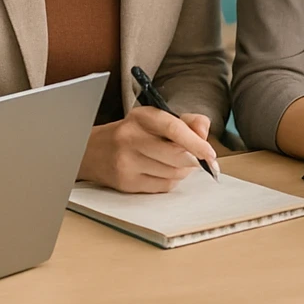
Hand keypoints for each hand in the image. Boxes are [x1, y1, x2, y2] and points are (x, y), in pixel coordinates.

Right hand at [79, 106, 218, 192]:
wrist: (92, 151)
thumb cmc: (131, 133)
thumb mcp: (154, 119)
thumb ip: (185, 121)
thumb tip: (205, 131)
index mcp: (141, 117)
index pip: (173, 128)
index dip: (196, 142)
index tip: (211, 153)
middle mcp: (131, 138)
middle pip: (176, 156)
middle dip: (194, 160)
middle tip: (199, 159)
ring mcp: (127, 163)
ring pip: (172, 173)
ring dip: (183, 171)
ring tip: (178, 163)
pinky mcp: (126, 183)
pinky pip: (162, 187)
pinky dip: (171, 181)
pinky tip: (163, 172)